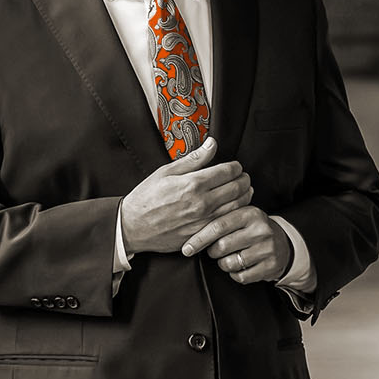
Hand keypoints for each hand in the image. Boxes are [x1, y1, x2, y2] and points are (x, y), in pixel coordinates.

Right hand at [120, 138, 252, 255]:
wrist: (133, 226)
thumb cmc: (146, 198)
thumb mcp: (166, 172)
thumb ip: (193, 159)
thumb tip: (212, 144)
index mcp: (193, 184)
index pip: (228, 171)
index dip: (236, 166)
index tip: (235, 166)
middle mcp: (202, 203)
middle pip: (237, 188)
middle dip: (244, 179)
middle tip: (243, 176)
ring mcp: (204, 221)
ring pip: (238, 206)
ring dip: (245, 196)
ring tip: (243, 190)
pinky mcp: (203, 234)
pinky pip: (228, 223)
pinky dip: (235, 214)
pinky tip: (234, 208)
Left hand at [181, 205, 288, 284]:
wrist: (283, 243)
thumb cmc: (252, 230)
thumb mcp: (240, 217)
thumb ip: (220, 219)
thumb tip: (188, 230)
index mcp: (249, 213)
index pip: (218, 226)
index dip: (199, 239)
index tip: (187, 248)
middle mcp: (260, 229)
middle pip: (221, 246)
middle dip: (213, 252)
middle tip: (216, 250)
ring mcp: (267, 249)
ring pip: (229, 263)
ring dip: (224, 263)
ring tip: (230, 257)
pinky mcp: (270, 266)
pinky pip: (240, 276)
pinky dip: (235, 274)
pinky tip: (241, 266)